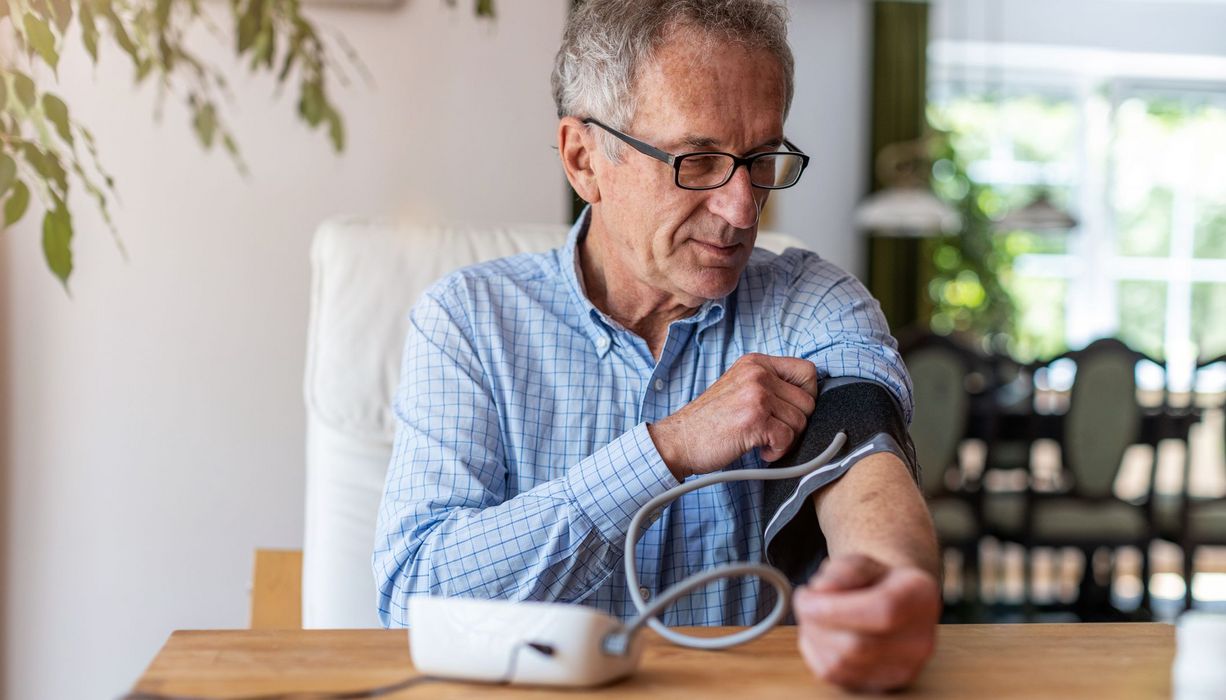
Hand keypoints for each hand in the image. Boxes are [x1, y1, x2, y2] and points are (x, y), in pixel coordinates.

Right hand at [647, 353, 817, 479]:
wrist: (679, 440)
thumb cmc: (710, 421)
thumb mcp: (739, 387)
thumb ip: (769, 385)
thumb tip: (809, 399)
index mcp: (756, 362)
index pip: (807, 370)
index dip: (807, 395)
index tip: (789, 411)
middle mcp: (758, 373)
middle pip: (808, 401)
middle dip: (795, 423)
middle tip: (772, 432)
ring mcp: (756, 395)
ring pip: (801, 422)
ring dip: (785, 440)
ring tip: (762, 441)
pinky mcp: (755, 419)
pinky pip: (788, 439)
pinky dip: (777, 452)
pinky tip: (759, 450)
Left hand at [792, 554, 939, 691]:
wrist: (892, 605)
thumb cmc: (873, 580)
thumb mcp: (861, 561)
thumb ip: (843, 570)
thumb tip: (821, 590)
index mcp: (919, 597)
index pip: (882, 610)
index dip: (835, 608)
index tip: (806, 596)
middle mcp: (919, 640)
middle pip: (857, 645)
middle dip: (816, 622)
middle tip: (804, 601)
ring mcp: (904, 668)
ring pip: (840, 664)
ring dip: (813, 637)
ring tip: (814, 615)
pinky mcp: (882, 685)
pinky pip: (834, 676)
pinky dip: (816, 653)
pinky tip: (820, 634)